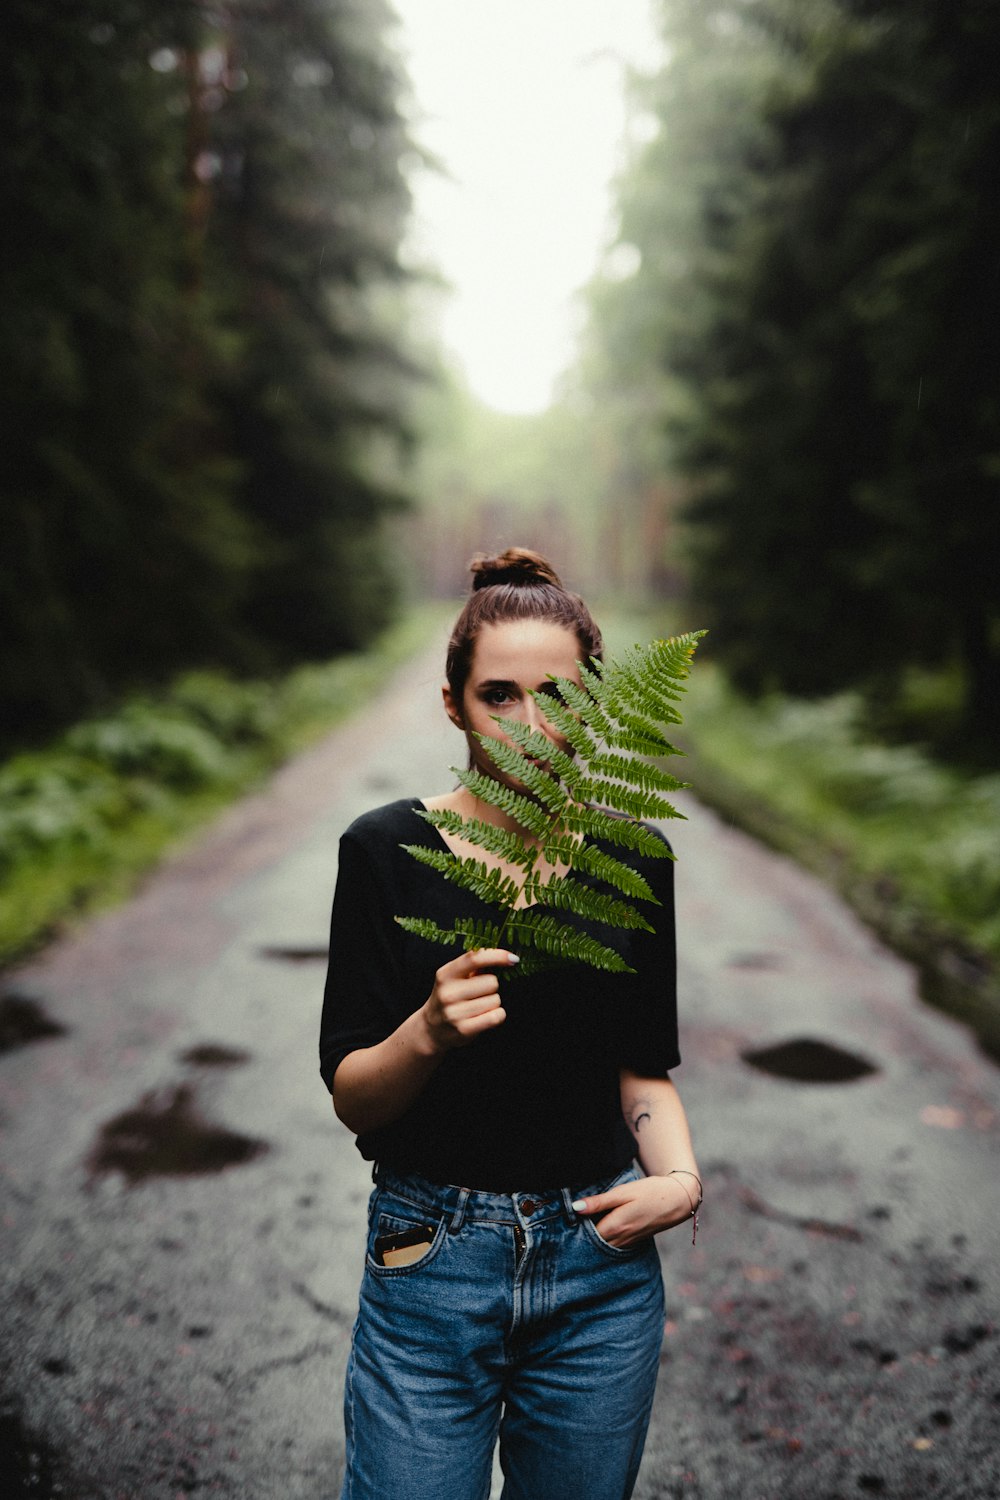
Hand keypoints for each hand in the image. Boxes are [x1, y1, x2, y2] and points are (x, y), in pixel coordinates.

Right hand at [421, 949, 516, 1052]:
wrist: (431, 1029)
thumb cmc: (448, 998)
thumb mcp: (453, 978)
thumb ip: (473, 965)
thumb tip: (503, 955)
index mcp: (445, 975)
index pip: (475, 959)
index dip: (497, 956)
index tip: (513, 959)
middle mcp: (448, 993)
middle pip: (492, 982)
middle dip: (491, 987)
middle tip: (479, 993)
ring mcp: (455, 1013)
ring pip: (496, 1000)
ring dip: (493, 1003)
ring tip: (478, 1006)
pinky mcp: (464, 1030)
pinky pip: (495, 1017)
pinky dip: (497, 1015)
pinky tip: (486, 1016)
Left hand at [572, 1174, 696, 1247]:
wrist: (677, 1199)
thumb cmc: (650, 1192)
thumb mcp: (623, 1193)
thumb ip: (599, 1202)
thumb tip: (575, 1208)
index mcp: (615, 1227)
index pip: (586, 1235)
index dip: (575, 1227)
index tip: (565, 1218)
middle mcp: (621, 1240)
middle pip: (593, 1244)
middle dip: (582, 1236)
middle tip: (571, 1223)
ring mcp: (628, 1243)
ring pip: (604, 1247)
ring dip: (593, 1239)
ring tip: (584, 1224)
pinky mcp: (634, 1241)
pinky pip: (614, 1245)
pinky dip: (605, 1239)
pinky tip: (602, 1227)